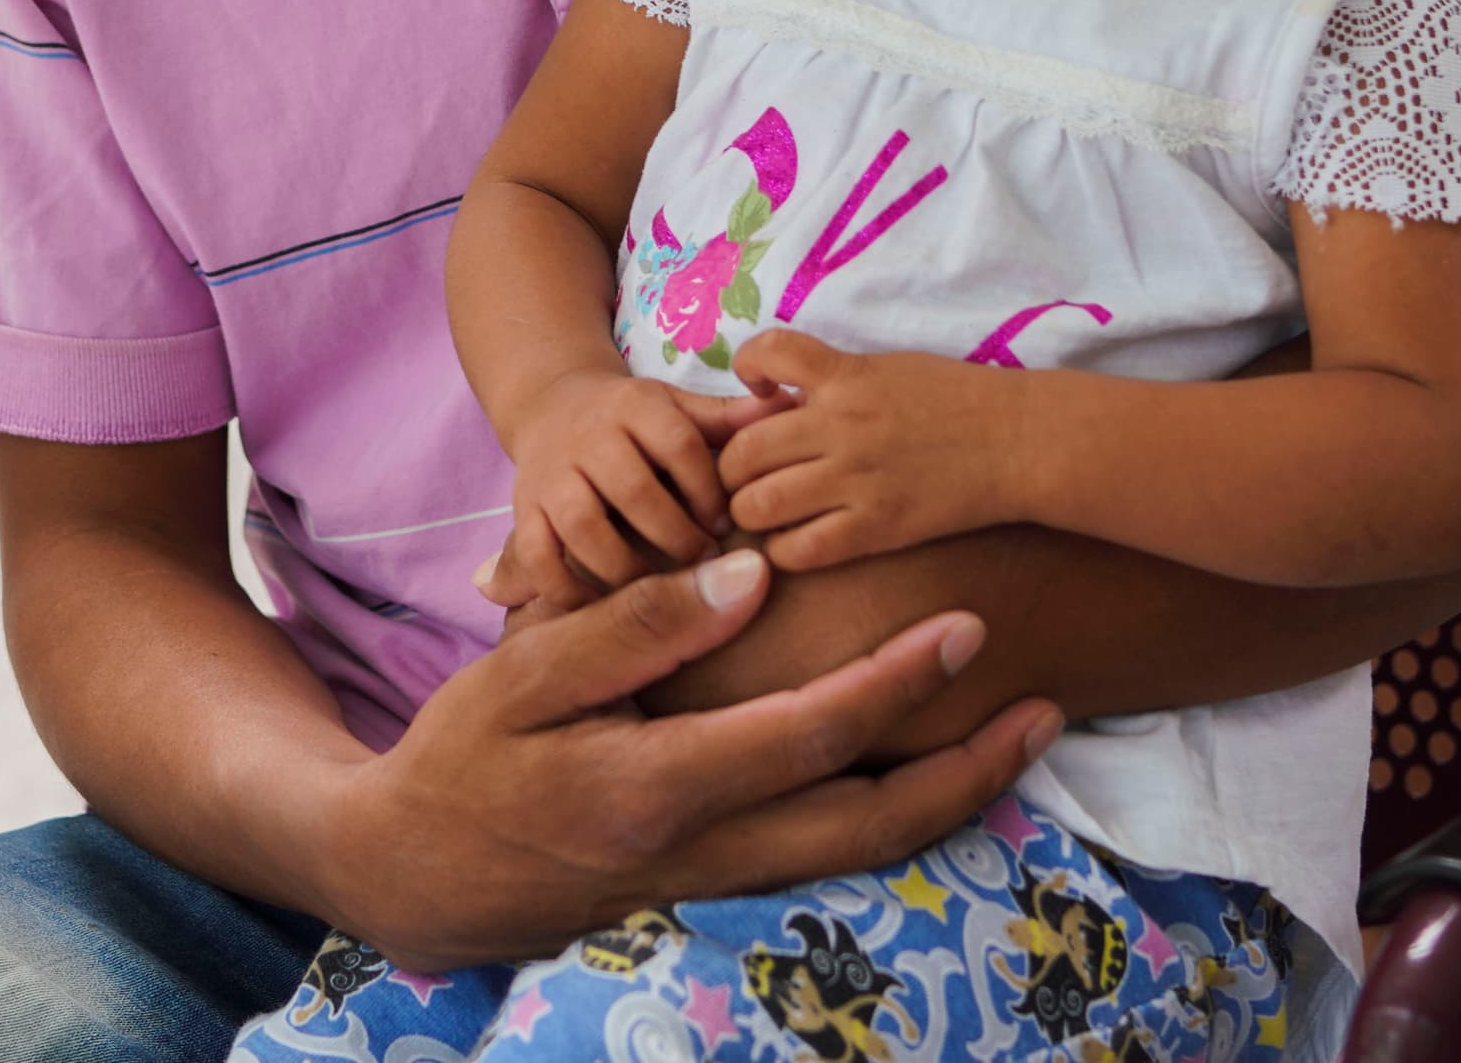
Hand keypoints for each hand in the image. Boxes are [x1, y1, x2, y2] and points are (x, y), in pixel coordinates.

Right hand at [323, 547, 1061, 970]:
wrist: (415, 876)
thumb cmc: (460, 758)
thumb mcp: (523, 674)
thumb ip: (637, 624)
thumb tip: (747, 572)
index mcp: (658, 786)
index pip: (808, 736)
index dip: (896, 682)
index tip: (965, 625)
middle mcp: (703, 849)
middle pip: (869, 825)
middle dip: (968, 770)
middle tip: (1045, 707)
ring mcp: (711, 882)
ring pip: (857, 853)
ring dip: (945, 800)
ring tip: (1016, 735)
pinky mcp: (709, 888)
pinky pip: (822, 856)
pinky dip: (887, 815)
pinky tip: (925, 769)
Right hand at [487, 371, 778, 609]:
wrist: (554, 406)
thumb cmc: (635, 419)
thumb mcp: (678, 407)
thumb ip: (728, 418)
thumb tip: (791, 405)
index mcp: (636, 406)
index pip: (679, 444)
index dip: (708, 489)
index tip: (728, 522)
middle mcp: (589, 436)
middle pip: (634, 490)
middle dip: (676, 536)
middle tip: (704, 565)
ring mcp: (551, 474)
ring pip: (584, 524)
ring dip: (626, 566)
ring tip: (658, 590)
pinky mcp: (524, 509)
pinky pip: (536, 554)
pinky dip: (565, 587)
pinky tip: (600, 606)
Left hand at [718, 329, 1021, 570]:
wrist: (1020, 440)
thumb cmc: (960, 398)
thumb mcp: (891, 367)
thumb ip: (835, 381)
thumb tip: (779, 401)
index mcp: (847, 375)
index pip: (766, 353)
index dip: (746, 370)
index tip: (757, 391)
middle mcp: (841, 425)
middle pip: (742, 450)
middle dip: (733, 466)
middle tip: (746, 475)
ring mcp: (857, 479)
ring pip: (758, 504)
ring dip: (750, 511)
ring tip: (765, 512)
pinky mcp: (876, 528)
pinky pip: (799, 550)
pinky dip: (783, 550)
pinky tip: (795, 543)